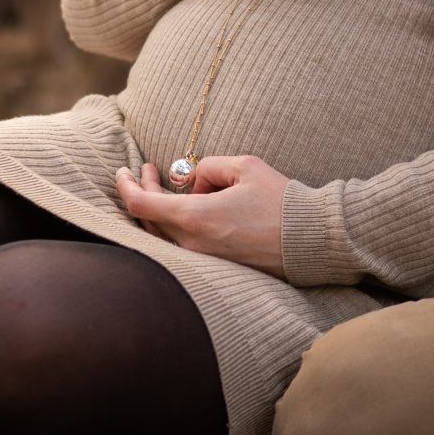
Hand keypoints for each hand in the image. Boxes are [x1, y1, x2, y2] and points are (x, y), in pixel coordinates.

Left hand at [113, 156, 289, 275]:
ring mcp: (203, 260)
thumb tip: (194, 179)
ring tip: (173, 185)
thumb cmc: (281, 201)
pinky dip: (177, 224)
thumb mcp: (244, 166)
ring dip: (161, 209)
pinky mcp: (216, 268)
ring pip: (164, 234)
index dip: (125, 185)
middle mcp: (192, 245)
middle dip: (144, 191)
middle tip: (149, 170)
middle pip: (149, 219)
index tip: (122, 170)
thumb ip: (209, 166)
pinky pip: (182, 245)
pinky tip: (188, 208)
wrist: (310, 240)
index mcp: (195, 218)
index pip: (140, 204)